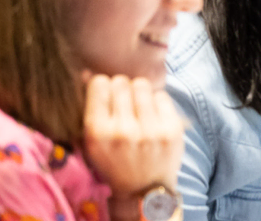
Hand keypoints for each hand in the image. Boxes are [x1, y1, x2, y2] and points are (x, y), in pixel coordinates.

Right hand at [83, 74, 184, 196]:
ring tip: (139, 108)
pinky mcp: (172, 129)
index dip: (102, 86)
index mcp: (98, 133)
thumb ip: (90, 108)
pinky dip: (156, 102)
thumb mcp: (92, 141)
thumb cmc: (114, 161)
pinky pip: (161, 95)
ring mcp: (150, 129)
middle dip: (121, 89)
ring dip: (139, 93)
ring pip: (142, 85)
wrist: (143, 190)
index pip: (100, 84)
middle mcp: (124, 130)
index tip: (106, 95)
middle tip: (124, 103)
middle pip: (121, 82)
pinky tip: (153, 116)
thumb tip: (88, 71)